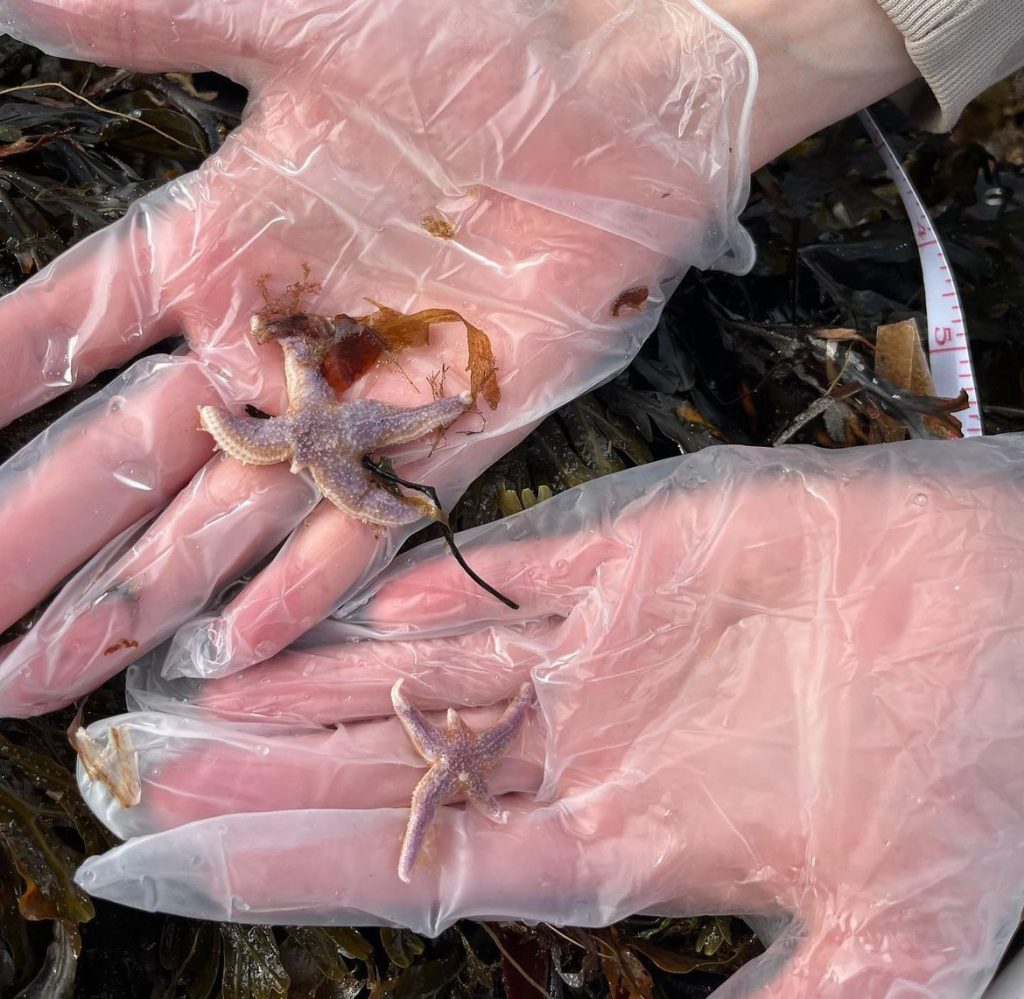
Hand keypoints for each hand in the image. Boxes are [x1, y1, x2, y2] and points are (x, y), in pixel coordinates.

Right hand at [0, 0, 759, 715]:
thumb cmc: (480, 39)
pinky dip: (302, 587)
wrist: (625, 97)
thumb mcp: (304, 14)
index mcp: (223, 243)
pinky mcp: (450, 436)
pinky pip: (364, 527)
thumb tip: (9, 5)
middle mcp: (275, 338)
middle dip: (39, 535)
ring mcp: (359, 398)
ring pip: (231, 514)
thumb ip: (161, 20)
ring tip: (51, 674)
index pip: (67, 330)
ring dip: (144, 594)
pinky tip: (228, 649)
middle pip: (127, 453)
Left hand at [74, 433, 1023, 996]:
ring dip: (301, 676)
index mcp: (621, 841)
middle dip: (260, 770)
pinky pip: (484, 564)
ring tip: (184, 689)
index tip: (169, 871)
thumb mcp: (889, 946)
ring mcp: (592, 640)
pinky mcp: (622, 547)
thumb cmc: (975, 780)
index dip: (292, 867)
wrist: (1023, 619)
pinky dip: (397, 582)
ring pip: (410, 662)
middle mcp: (580, 739)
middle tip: (133, 772)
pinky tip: (311, 598)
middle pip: (386, 762)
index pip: (420, 864)